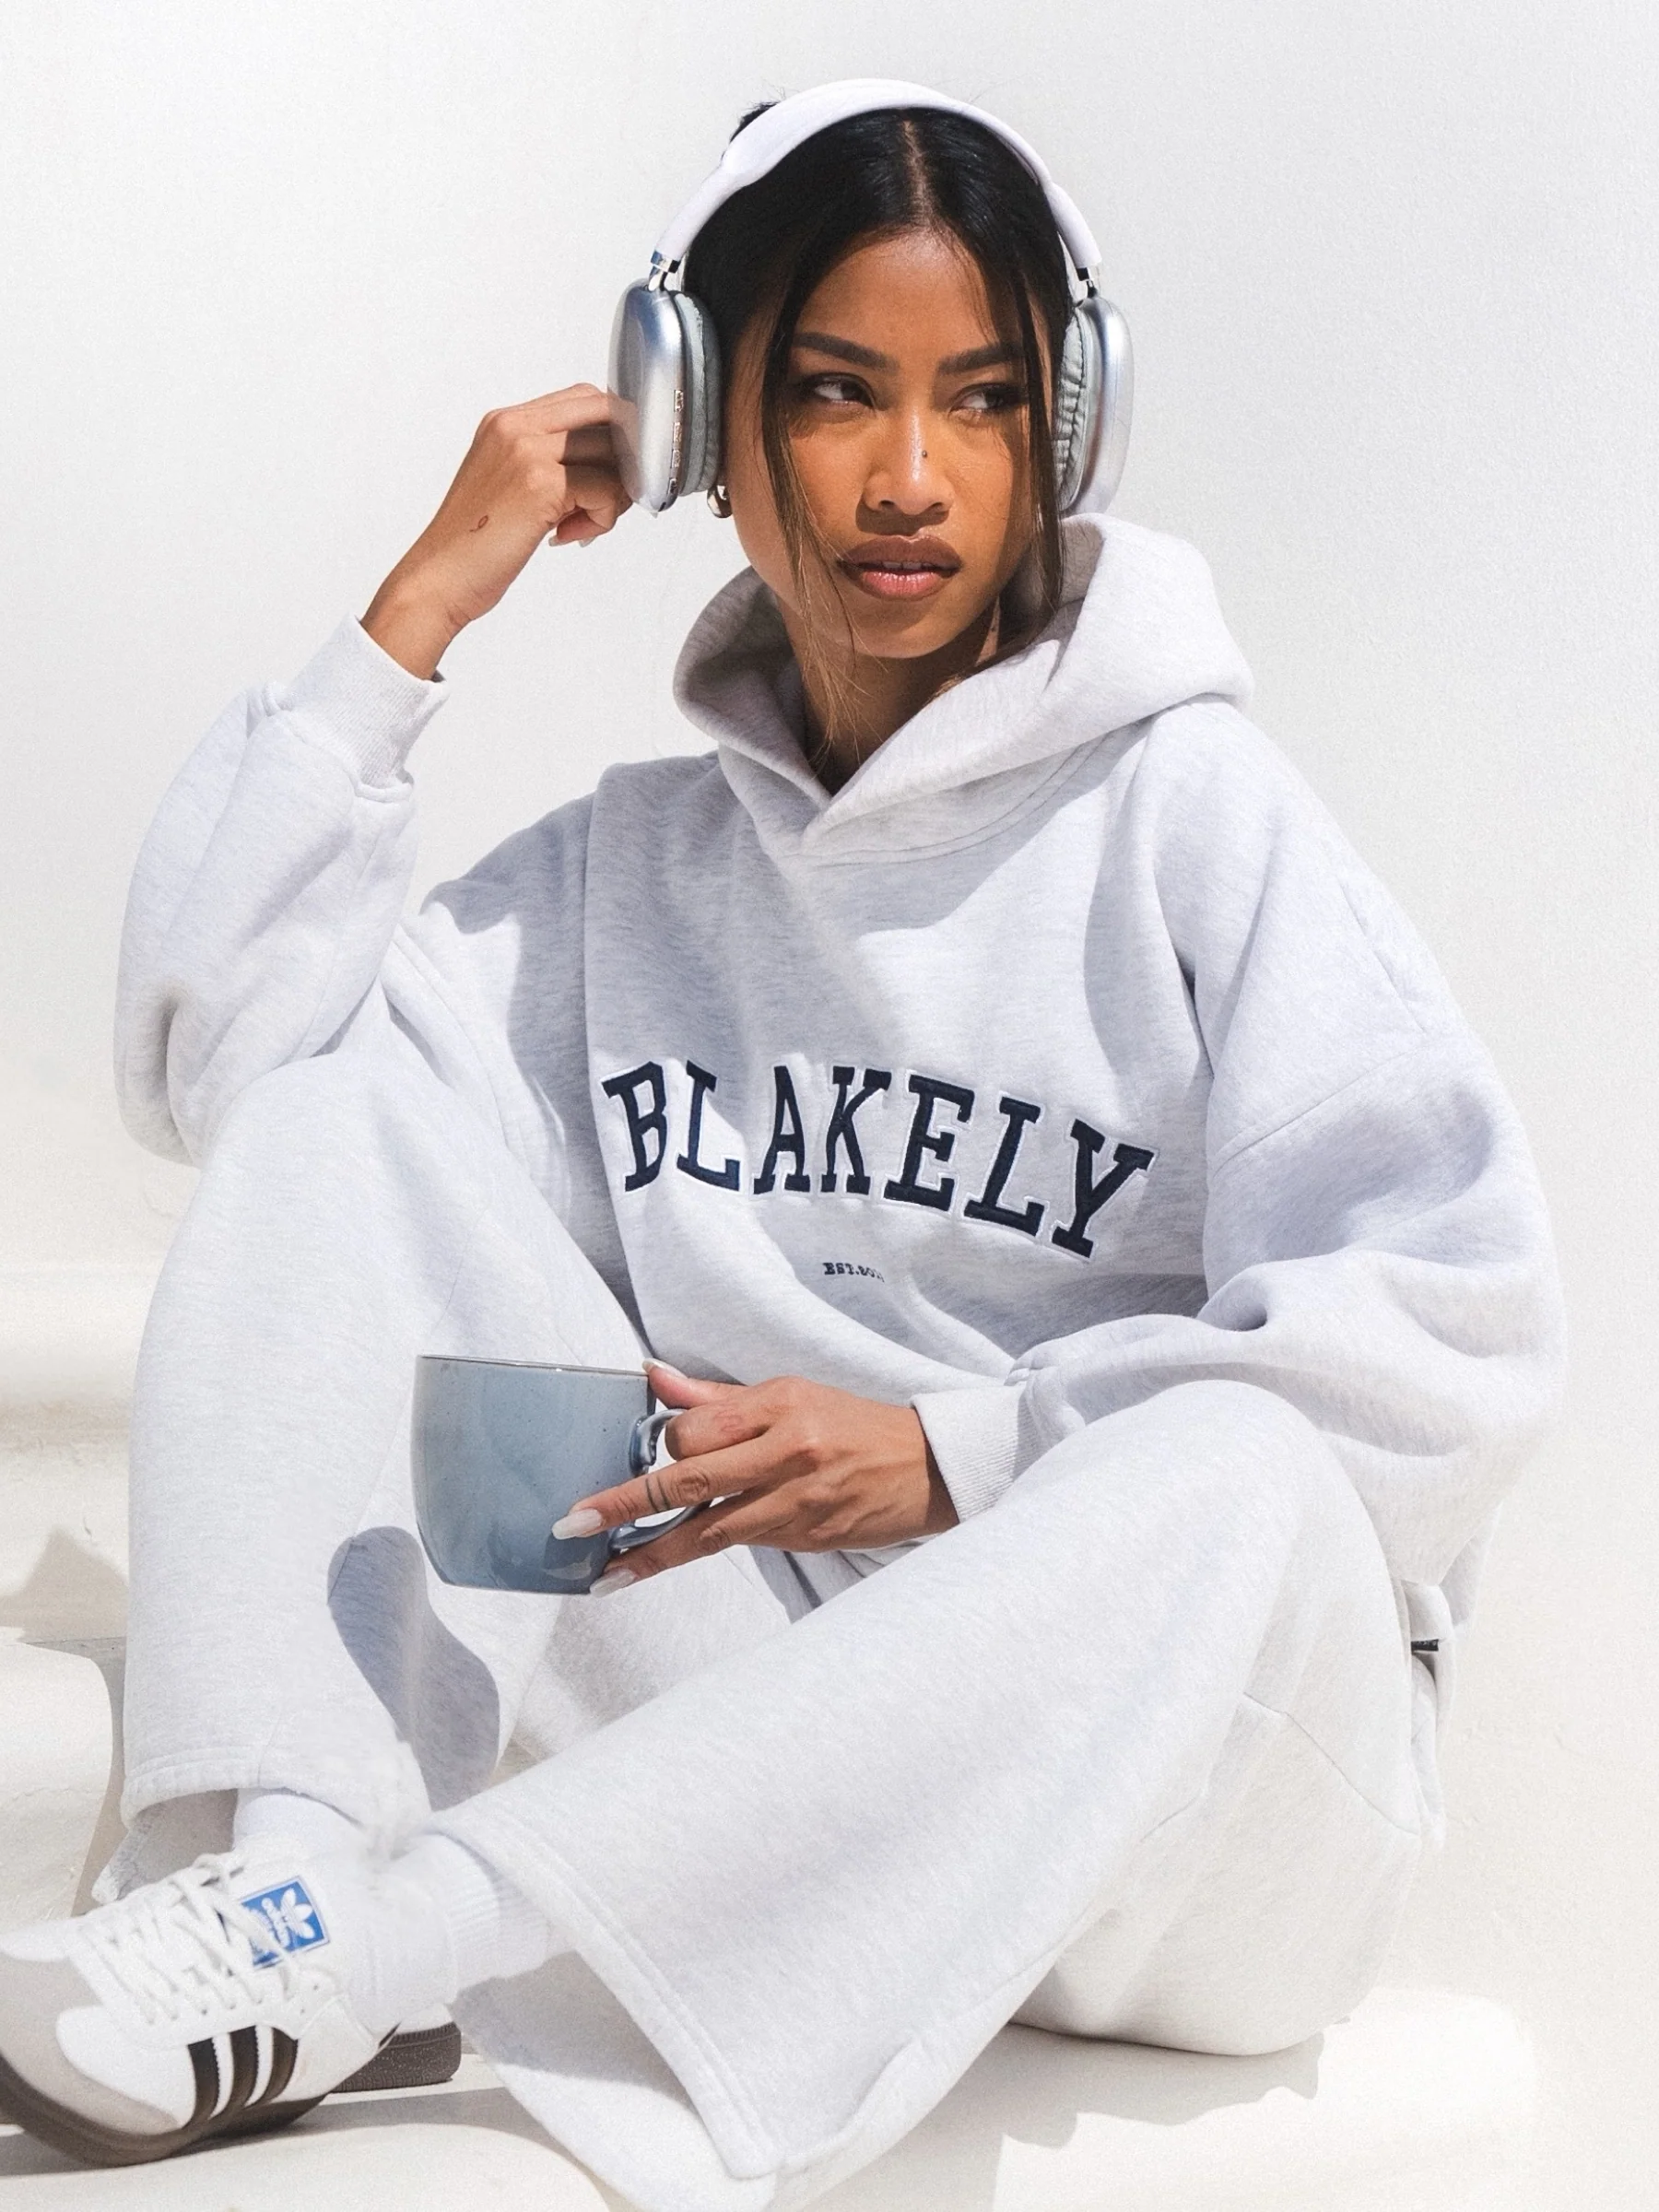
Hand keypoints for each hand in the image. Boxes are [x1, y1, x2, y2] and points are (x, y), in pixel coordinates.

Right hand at [361, 384, 629, 677]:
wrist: (439, 578)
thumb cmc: (473, 544)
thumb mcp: (508, 483)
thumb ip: (547, 461)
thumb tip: (608, 461)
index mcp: (505, 421)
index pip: (583, 398)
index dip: (610, 433)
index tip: (605, 473)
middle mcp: (515, 426)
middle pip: (605, 415)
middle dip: (621, 459)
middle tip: (604, 500)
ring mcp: (527, 451)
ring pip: (612, 452)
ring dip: (614, 494)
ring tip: (582, 523)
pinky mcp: (541, 484)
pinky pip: (606, 488)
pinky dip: (602, 518)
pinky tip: (569, 535)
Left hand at [556, 1364, 958, 1591]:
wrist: (927, 1468)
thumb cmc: (852, 1424)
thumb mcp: (790, 1394)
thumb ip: (717, 1397)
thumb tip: (651, 1377)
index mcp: (779, 1405)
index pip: (694, 1430)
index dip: (663, 1447)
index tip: (647, 1457)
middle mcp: (786, 1451)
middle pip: (690, 1482)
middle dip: (625, 1504)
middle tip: (573, 1522)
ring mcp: (796, 1501)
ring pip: (707, 1531)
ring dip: (649, 1553)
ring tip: (605, 1574)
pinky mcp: (805, 1537)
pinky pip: (736, 1544)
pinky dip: (691, 1553)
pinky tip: (654, 1564)